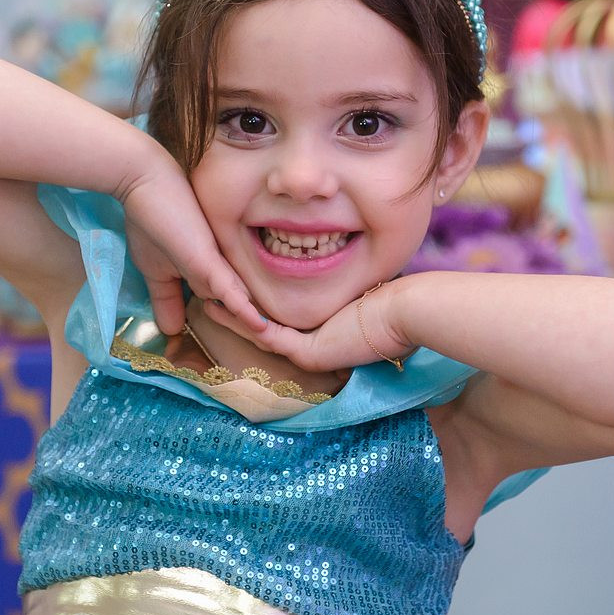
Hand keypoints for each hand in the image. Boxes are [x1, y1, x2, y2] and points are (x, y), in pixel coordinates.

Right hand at [119, 157, 263, 336]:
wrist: (142, 182)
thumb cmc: (151, 220)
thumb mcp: (155, 270)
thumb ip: (167, 298)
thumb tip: (171, 331)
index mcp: (208, 273)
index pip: (226, 307)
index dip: (236, 325)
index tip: (255, 344)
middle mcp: (218, 270)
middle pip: (239, 308)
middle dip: (255, 329)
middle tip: (277, 347)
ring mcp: (215, 265)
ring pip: (241, 303)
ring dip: (256, 325)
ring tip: (278, 344)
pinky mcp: (207, 260)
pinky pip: (229, 290)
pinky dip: (243, 310)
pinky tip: (260, 326)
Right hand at [200, 280, 411, 373]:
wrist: (407, 311)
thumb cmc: (392, 296)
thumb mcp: (356, 290)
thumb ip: (340, 285)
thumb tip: (338, 262)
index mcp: (323, 335)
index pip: (281, 323)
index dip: (256, 306)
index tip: (236, 287)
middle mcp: (312, 347)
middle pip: (263, 330)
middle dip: (236, 311)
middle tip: (209, 294)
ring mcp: (309, 353)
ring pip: (259, 333)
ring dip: (233, 316)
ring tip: (206, 297)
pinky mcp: (308, 352)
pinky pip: (266, 334)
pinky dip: (243, 319)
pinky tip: (223, 303)